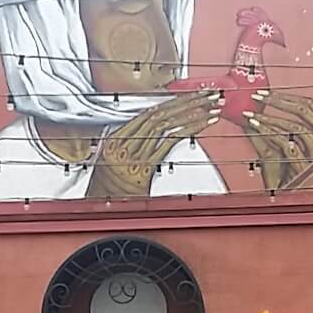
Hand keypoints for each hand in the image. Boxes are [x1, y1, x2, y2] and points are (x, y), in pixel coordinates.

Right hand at [85, 92, 222, 197]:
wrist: (99, 217)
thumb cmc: (108, 196)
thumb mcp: (116, 165)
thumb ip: (133, 146)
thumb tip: (155, 134)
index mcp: (116, 139)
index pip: (151, 112)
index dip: (175, 101)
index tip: (193, 94)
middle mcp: (124, 143)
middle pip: (162, 113)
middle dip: (190, 101)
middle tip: (210, 94)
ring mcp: (133, 155)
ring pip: (167, 124)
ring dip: (194, 112)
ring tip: (213, 107)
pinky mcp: (144, 167)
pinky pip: (170, 141)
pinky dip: (190, 129)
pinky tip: (204, 123)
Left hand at [245, 91, 312, 190]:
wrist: (306, 208)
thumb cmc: (301, 183)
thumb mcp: (299, 157)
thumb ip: (291, 137)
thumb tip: (267, 117)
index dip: (290, 97)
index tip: (270, 93)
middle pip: (306, 111)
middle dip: (278, 100)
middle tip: (257, 96)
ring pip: (295, 126)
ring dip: (270, 116)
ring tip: (251, 113)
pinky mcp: (306, 168)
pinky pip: (286, 144)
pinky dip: (268, 132)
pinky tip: (254, 127)